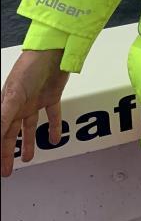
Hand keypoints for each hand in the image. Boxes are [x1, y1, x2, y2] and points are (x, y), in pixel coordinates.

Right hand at [1, 50, 69, 176]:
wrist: (54, 51)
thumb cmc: (30, 66)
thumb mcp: (14, 95)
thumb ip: (3, 117)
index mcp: (7, 104)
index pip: (0, 133)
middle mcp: (20, 104)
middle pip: (12, 134)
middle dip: (8, 152)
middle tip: (6, 169)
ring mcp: (35, 101)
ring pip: (30, 127)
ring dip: (29, 143)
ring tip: (28, 158)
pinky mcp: (51, 96)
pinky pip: (52, 116)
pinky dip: (54, 128)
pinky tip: (55, 139)